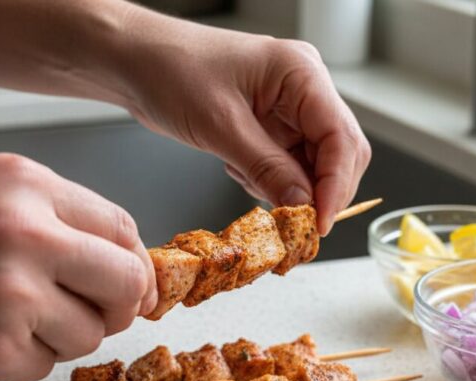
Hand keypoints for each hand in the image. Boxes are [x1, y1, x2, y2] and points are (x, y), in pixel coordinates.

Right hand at [0, 154, 154, 380]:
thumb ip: (44, 216)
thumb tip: (106, 253)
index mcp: (25, 186)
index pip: (121, 229)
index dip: (132, 264)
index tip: (129, 284)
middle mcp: (29, 234)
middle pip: (124, 283)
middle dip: (117, 307)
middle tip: (93, 314)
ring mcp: (14, 295)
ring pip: (87, 334)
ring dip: (57, 337)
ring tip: (3, 321)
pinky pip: (41, 366)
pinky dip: (17, 362)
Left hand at [113, 16, 371, 234]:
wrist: (135, 60)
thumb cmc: (171, 71)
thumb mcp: (219, 126)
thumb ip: (266, 168)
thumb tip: (303, 208)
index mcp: (301, 72)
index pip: (341, 137)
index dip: (335, 185)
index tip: (319, 223)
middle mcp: (304, 87)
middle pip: (339, 152)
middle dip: (319, 191)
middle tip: (293, 224)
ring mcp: (290, 107)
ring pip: (315, 164)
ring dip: (291, 188)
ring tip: (244, 178)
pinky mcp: (272, 125)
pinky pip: (290, 164)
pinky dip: (272, 181)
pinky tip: (238, 170)